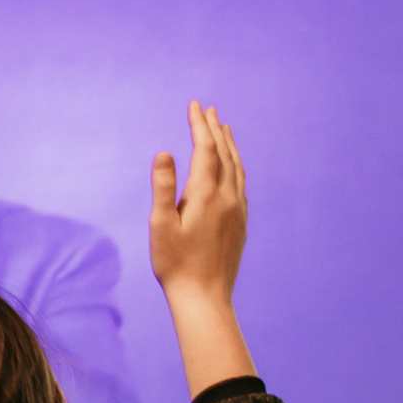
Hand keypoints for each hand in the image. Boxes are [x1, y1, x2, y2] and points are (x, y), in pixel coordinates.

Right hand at [147, 99, 246, 305]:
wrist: (205, 297)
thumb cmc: (175, 264)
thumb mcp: (160, 225)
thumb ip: (163, 187)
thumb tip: (164, 153)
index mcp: (206, 195)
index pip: (204, 149)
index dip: (199, 125)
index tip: (194, 105)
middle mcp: (227, 197)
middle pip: (224, 153)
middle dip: (214, 129)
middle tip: (208, 109)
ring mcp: (238, 210)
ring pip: (237, 167)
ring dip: (229, 144)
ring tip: (223, 128)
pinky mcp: (240, 222)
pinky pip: (241, 183)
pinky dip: (236, 164)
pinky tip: (232, 165)